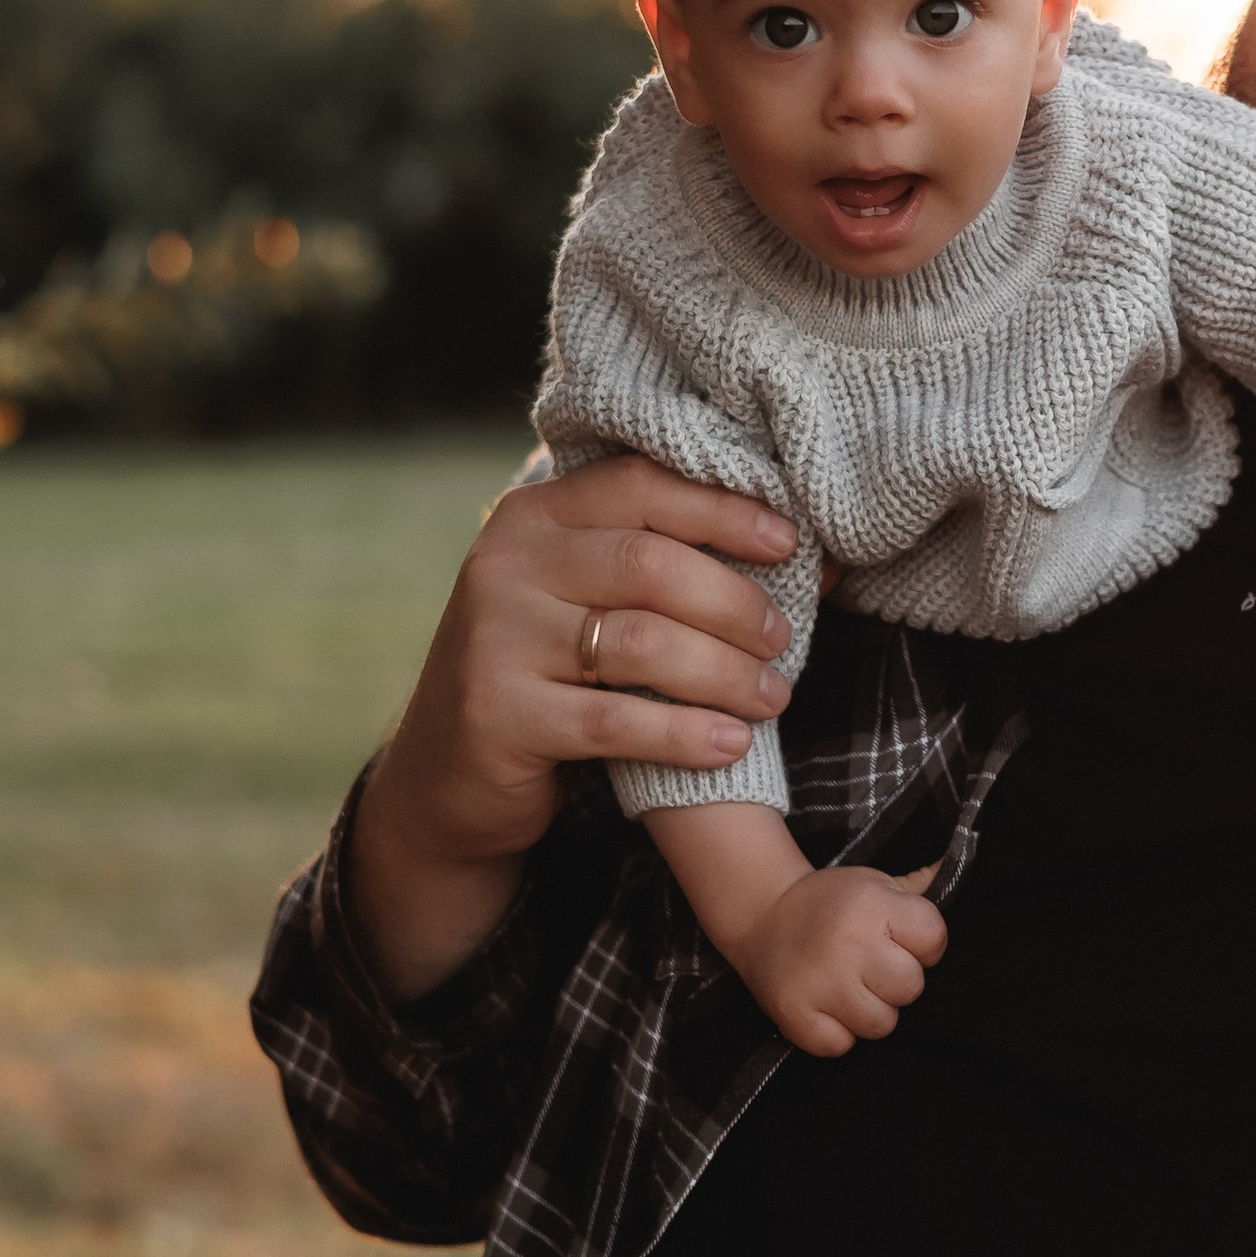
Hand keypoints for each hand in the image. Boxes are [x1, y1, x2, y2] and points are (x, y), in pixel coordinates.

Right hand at [350, 457, 800, 1003]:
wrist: (447, 770)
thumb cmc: (548, 673)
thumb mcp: (583, 598)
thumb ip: (660, 564)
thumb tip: (809, 552)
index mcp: (532, 516)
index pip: (639, 486)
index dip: (723, 509)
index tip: (789, 543)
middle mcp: (504, 565)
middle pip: (650, 565)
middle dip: (734, 603)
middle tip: (784, 640)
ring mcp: (495, 639)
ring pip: (642, 644)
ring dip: (724, 673)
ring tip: (774, 697)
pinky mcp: (498, 714)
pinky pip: (616, 721)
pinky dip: (684, 733)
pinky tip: (730, 744)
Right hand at [725, 865, 949, 1059]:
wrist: (761, 913)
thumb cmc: (829, 903)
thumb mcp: (875, 883)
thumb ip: (920, 888)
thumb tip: (957, 865)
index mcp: (872, 905)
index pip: (934, 939)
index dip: (924, 945)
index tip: (901, 940)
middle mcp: (848, 942)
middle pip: (911, 987)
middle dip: (897, 981)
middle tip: (871, 967)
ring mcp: (820, 982)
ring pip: (881, 1024)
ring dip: (869, 1011)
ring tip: (849, 987)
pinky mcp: (795, 1014)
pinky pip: (841, 1045)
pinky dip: (836, 1033)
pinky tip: (827, 1006)